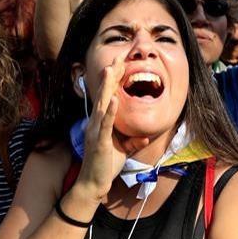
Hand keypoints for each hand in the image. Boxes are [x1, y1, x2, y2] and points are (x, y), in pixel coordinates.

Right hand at [71, 60, 131, 203]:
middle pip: (104, 92)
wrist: (94, 184)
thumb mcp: (123, 149)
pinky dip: (110, 112)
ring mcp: (96, 130)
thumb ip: (133, 140)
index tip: (120, 60)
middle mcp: (96, 122)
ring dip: (107, 86)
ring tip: (111, 68)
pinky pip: (105, 124)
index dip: (113, 77)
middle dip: (111, 73)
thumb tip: (144, 136)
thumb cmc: (106, 164)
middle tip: (117, 55)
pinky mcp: (99, 141)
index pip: (108, 94)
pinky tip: (114, 100)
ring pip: (102, 103)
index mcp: (102, 121)